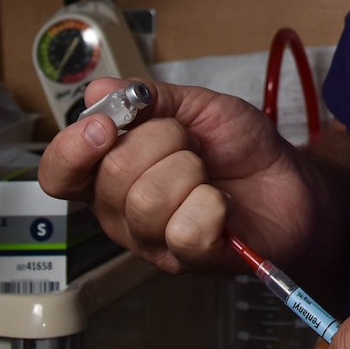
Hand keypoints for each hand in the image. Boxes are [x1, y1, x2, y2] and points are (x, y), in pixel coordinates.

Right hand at [37, 78, 321, 274]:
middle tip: (191, 143)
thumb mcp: (194, 106)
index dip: (72, 150)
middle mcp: (121, 211)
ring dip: (191, 172)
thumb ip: (148, 97)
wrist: (289, 179)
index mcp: (111, 170)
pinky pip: (185, 229)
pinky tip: (221, 205)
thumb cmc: (238, 148)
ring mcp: (152, 240)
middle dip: (162, 142)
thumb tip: (99, 89)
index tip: (105, 126)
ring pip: (147, 202)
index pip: (60, 173)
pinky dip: (212, 206)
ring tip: (208, 174)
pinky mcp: (188, 259)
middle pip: (111, 178)